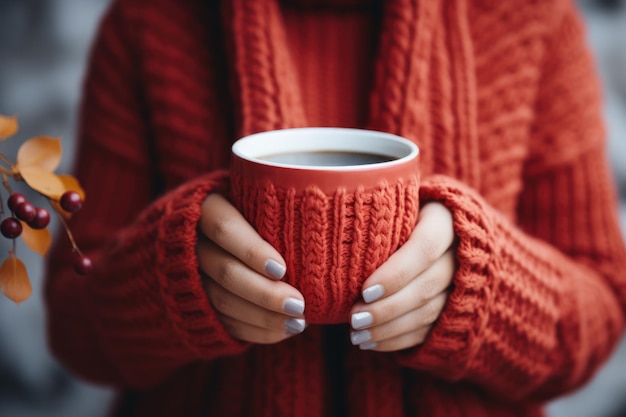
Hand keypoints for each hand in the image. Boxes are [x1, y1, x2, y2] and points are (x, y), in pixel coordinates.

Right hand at [197, 194, 306, 343]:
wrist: (207, 230)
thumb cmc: (251, 206)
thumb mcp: (255, 194)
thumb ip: (276, 199)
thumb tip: (318, 212)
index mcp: (205, 208)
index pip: (223, 228)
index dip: (251, 250)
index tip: (282, 268)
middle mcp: (192, 243)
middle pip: (225, 272)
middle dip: (264, 292)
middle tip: (299, 304)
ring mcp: (191, 276)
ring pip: (223, 302)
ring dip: (263, 317)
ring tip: (298, 321)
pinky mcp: (199, 304)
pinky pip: (225, 322)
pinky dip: (256, 330)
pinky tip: (284, 330)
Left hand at [349, 202, 455, 350]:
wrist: (437, 226)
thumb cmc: (396, 211)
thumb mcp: (389, 204)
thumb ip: (373, 217)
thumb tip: (331, 237)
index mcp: (445, 219)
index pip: (425, 248)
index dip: (396, 272)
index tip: (364, 290)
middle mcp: (459, 252)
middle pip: (426, 285)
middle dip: (387, 307)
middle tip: (354, 319)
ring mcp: (461, 283)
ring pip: (428, 311)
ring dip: (389, 328)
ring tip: (357, 335)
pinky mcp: (454, 308)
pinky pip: (428, 329)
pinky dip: (398, 339)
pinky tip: (371, 342)